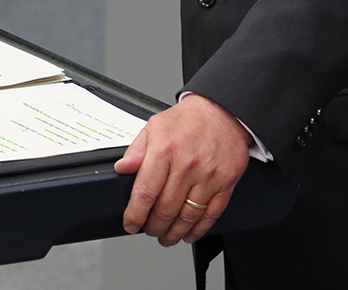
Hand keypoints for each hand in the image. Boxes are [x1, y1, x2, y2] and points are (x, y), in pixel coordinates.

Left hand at [114, 93, 250, 245]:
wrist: (223, 111)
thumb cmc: (187, 120)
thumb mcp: (154, 127)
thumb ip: (136, 151)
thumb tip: (121, 168)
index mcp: (165, 151)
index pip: (145, 193)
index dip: (135, 215)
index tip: (130, 224)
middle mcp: (186, 165)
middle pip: (165, 210)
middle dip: (153, 227)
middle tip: (149, 230)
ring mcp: (208, 176)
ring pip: (188, 216)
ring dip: (174, 233)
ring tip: (166, 237)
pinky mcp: (226, 183)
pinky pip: (211, 214)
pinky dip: (198, 229)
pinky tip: (189, 233)